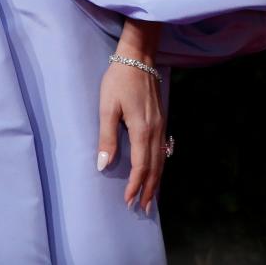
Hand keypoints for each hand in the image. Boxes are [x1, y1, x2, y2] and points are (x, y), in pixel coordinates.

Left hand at [98, 55, 165, 213]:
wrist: (138, 56)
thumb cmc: (119, 80)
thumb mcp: (107, 107)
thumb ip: (106, 137)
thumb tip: (103, 165)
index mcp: (142, 129)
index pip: (141, 166)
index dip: (135, 185)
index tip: (128, 201)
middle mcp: (155, 130)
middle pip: (155, 167)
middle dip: (149, 190)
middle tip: (144, 209)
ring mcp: (161, 125)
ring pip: (161, 160)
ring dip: (157, 181)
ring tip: (152, 198)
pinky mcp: (161, 120)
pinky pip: (162, 150)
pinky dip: (160, 167)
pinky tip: (156, 172)